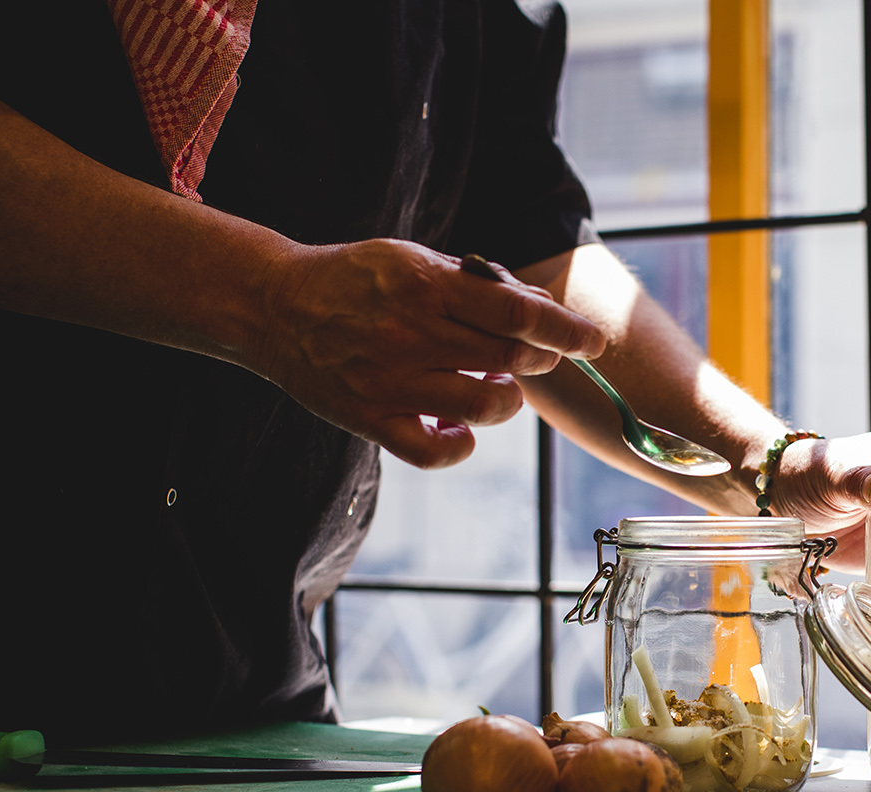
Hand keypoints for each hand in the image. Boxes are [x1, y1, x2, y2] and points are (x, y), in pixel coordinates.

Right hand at [253, 241, 606, 467]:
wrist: (274, 306)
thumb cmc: (357, 280)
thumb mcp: (415, 260)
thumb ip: (478, 285)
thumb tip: (542, 306)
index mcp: (427, 287)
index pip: (518, 314)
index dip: (567, 329)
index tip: (596, 341)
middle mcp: (411, 335)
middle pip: (511, 359)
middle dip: (541, 360)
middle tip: (535, 355)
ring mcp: (390, 382)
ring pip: (485, 408)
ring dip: (507, 400)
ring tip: (493, 384)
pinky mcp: (370, 420)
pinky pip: (434, 452)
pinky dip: (460, 446)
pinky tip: (459, 428)